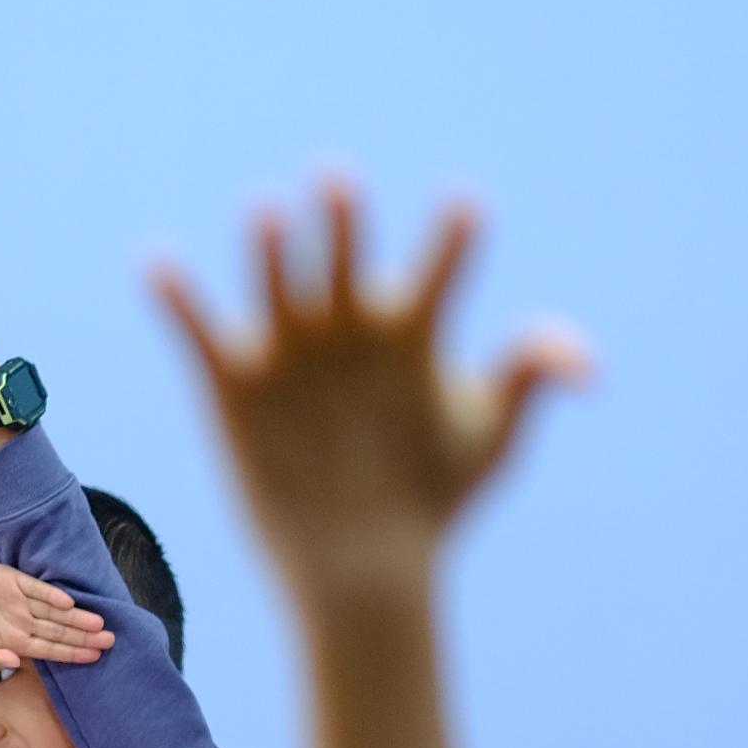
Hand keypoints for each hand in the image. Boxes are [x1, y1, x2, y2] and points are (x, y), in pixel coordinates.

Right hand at [0, 558, 114, 682]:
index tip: (94, 657)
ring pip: (54, 611)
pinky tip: (69, 602)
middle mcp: (22, 621)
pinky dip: (51, 594)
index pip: (50, 649)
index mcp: (14, 641)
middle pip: (59, 630)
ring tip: (100, 624)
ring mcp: (19, 600)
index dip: (72, 653)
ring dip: (76, 617)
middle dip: (84, 637)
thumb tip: (13, 663)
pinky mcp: (12, 579)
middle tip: (111, 641)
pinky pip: (36, 588)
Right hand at [156, 183, 588, 607]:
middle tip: (339, 181)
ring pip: (276, 278)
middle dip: (342, 216)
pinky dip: (175, 296)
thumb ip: (529, 375)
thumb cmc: (435, 496)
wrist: (362, 567)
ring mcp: (289, 349)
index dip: (452, 235)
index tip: (467, 207)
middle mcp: (349, 323)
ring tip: (269, 212)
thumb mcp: (492, 439)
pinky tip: (158, 264)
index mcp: (415, 326)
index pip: (439, 265)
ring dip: (270, 244)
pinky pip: (198, 329)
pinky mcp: (232, 382)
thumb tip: (589, 364)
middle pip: (346, 252)